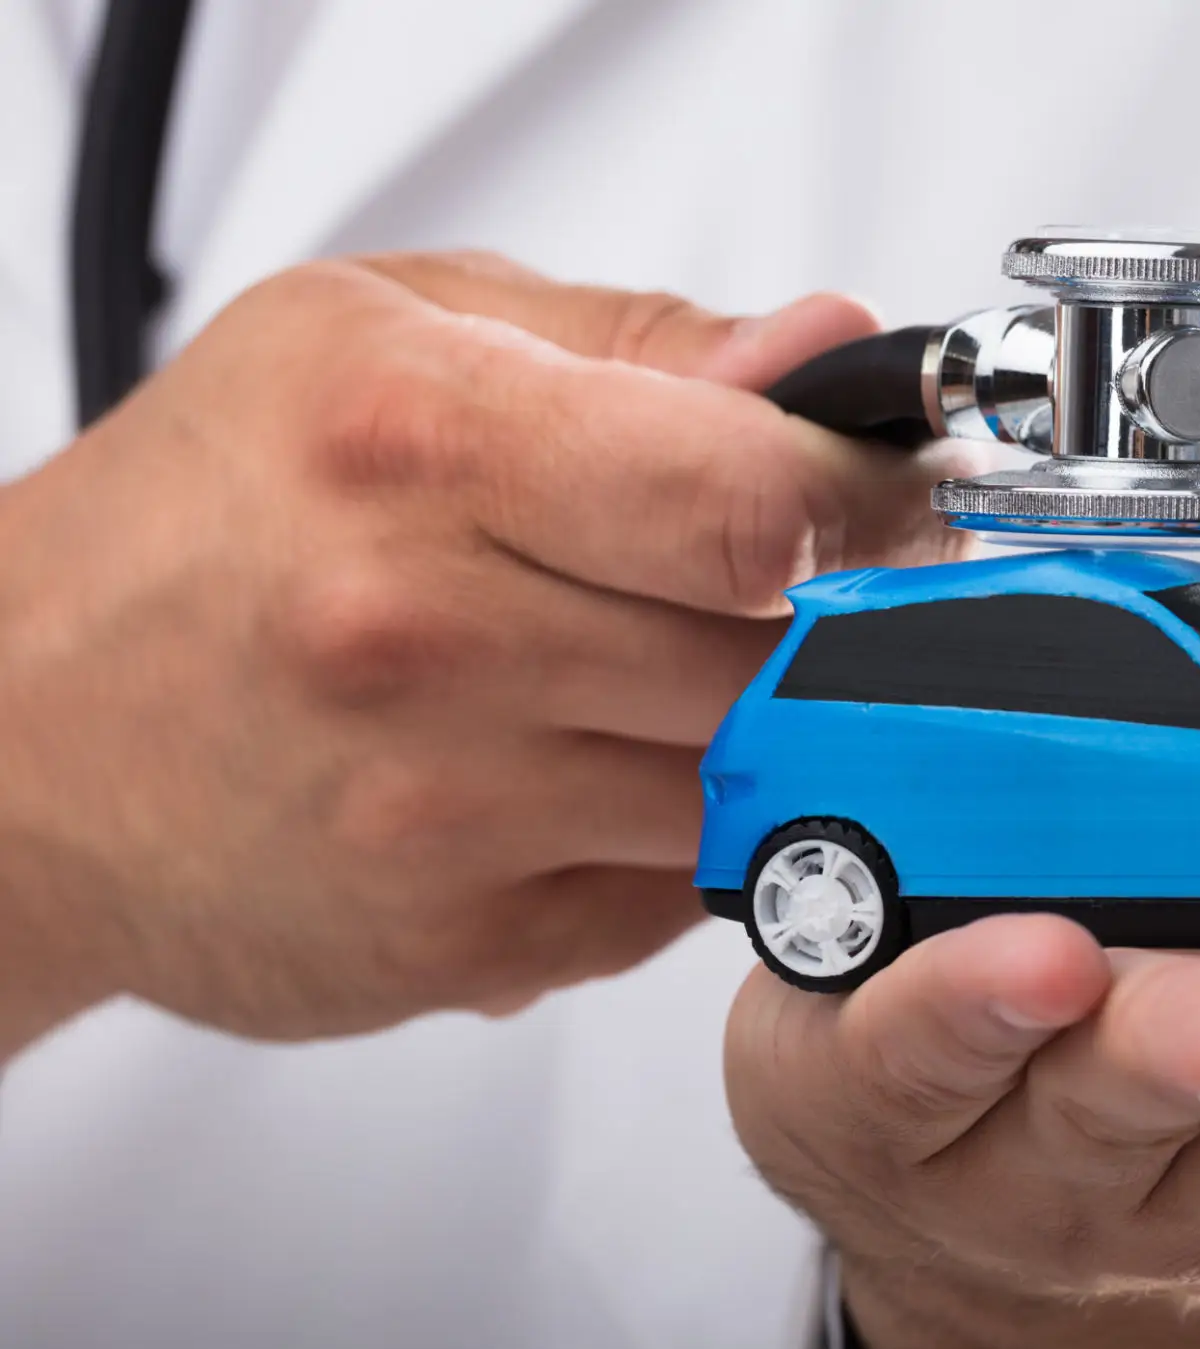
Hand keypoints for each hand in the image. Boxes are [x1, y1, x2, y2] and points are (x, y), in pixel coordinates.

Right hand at [0, 251, 967, 1055]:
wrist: (19, 738)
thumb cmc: (199, 520)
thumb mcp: (386, 332)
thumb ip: (637, 343)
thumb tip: (820, 352)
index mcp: (425, 441)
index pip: (760, 491)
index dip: (865, 506)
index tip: (888, 511)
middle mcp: (431, 632)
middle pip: (779, 652)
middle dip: (813, 628)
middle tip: (778, 598)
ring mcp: (450, 807)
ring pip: (748, 783)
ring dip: (744, 738)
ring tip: (635, 680)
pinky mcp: (465, 940)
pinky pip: (672, 890)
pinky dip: (666, 837)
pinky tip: (576, 778)